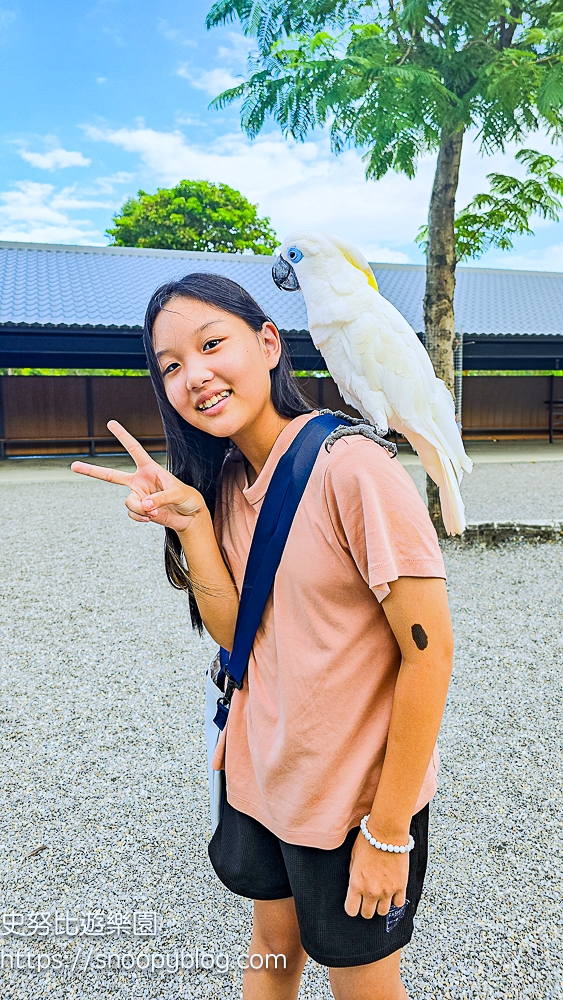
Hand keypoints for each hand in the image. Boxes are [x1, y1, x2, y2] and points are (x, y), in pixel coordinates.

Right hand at [71, 420, 206, 533]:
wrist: (189, 516)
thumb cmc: (187, 498)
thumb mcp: (178, 493)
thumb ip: (160, 498)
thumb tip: (144, 505)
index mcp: (150, 468)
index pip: (134, 449)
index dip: (123, 436)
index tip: (110, 423)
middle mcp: (140, 481)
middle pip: (111, 475)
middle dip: (92, 471)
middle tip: (73, 466)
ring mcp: (138, 496)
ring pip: (129, 502)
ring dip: (141, 509)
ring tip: (155, 511)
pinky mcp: (139, 511)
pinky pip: (132, 515)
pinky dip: (140, 518)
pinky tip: (151, 518)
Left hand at [344, 832, 408, 918]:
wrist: (387, 832)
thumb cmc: (368, 840)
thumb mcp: (353, 857)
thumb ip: (354, 874)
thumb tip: (356, 883)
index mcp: (356, 884)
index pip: (351, 910)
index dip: (352, 907)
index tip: (355, 903)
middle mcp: (371, 891)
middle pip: (367, 914)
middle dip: (366, 907)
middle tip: (368, 898)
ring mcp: (387, 890)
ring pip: (382, 912)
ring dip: (381, 905)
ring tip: (381, 894)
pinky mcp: (401, 886)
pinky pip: (398, 904)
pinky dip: (395, 899)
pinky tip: (393, 891)